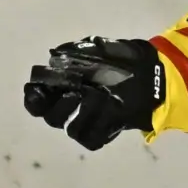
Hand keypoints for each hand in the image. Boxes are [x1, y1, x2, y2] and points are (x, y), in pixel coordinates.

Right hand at [22, 38, 161, 150]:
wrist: (154, 74)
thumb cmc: (125, 60)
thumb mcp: (102, 48)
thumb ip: (79, 51)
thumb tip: (56, 57)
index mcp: (64, 86)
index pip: (38, 99)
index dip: (34, 97)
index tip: (37, 89)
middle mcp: (72, 106)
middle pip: (51, 117)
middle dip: (56, 106)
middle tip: (71, 92)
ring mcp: (88, 120)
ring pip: (71, 129)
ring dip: (79, 114)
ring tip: (93, 97)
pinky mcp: (105, 131)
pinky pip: (92, 138)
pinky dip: (97, 126)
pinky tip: (107, 109)